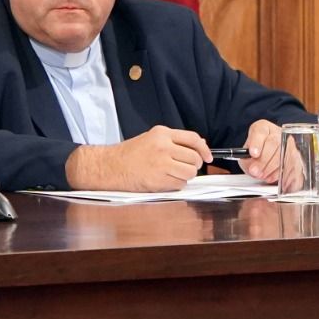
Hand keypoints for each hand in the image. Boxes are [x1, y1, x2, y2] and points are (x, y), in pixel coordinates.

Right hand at [66, 126, 211, 191]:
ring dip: (185, 176)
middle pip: (194, 158)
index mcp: (161, 133)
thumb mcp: (151, 138)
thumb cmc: (130, 153)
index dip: (204, 149)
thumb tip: (200, 147)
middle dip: (193, 165)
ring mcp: (161, 164)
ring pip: (190, 173)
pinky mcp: (159, 179)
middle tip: (184, 167)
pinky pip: (180, 184)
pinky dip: (176, 184)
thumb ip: (174, 141)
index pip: (193, 138)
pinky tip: (164, 180)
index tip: (207, 157)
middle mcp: (163, 147)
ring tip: (172, 174)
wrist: (110, 166)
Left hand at [237, 119, 284, 184]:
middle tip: (254, 170)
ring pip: (283, 153)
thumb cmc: (254, 152)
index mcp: (262, 127)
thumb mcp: (245, 154)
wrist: (264, 155)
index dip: (256, 143)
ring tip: (261, 175)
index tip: (253, 153)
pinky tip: (270, 176)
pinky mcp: (296, 154)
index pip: (260, 131)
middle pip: (273, 143)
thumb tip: (252, 168)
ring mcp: (289, 142)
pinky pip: (290, 162)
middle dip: (263, 160)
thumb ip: (246, 159)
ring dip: (271, 167)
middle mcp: (277, 132)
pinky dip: (279, 172)